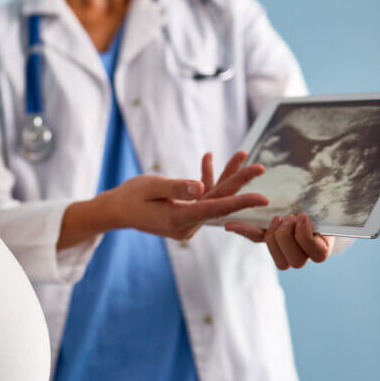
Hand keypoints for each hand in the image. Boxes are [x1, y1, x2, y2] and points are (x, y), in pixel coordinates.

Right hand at [104, 151, 267, 240]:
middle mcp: (187, 225)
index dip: (239, 201)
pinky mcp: (186, 216)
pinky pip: (203, 197)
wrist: (117, 210)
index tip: (262, 198)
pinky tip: (208, 159)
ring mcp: (187, 223)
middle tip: (259, 167)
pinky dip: (207, 179)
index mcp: (177, 220)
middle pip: (219, 202)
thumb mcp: (151, 186)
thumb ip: (176, 187)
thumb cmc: (130, 196)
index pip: (214, 210)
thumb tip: (200, 187)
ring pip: (213, 198)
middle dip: (239, 183)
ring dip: (226, 177)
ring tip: (242, 155)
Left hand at [225, 213, 334, 269]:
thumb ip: (325, 205)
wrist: (313, 202)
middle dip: (288, 237)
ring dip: (275, 238)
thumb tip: (319, 203)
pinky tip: (229, 224)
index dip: (306, 236)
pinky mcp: (269, 239)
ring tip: (278, 219)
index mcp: (322, 248)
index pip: (318, 255)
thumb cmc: (324, 204)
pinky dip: (243, 231)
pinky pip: (256, 239)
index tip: (303, 216)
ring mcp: (285, 251)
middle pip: (294, 261)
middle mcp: (304, 255)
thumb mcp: (326, 204)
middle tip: (289, 217)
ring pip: (279, 260)